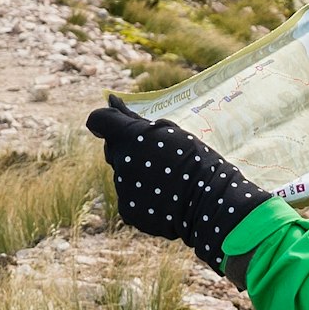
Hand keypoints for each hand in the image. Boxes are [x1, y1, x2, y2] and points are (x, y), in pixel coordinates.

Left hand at [88, 101, 276, 279]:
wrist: (209, 203)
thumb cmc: (196, 161)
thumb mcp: (170, 132)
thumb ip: (135, 119)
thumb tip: (110, 99)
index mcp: (130, 138)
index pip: (99, 120)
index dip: (107, 119)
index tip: (118, 122)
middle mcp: (120, 162)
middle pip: (113, 148)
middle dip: (127, 147)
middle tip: (157, 154)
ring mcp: (122, 189)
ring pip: (122, 173)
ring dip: (137, 172)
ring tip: (167, 179)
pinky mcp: (127, 210)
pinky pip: (129, 196)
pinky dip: (142, 194)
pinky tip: (164, 196)